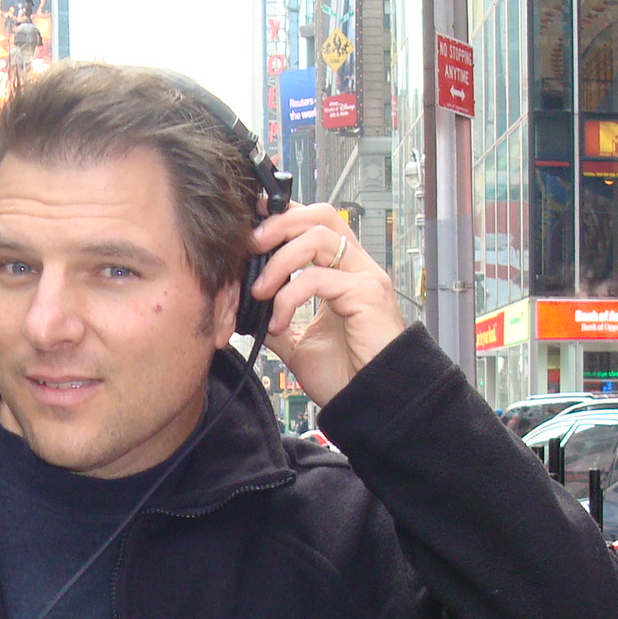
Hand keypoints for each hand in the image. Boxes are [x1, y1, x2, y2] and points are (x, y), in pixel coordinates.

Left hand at [249, 204, 406, 408]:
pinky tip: (278, 322)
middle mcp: (357, 267)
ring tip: (260, 290)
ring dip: (280, 259)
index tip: (252, 225)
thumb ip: (277, 319)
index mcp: (343, 272)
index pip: (315, 223)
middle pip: (320, 215)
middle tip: (251, 246)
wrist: (370, 403)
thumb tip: (247, 309)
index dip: (285, 215)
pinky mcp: (366, 293)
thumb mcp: (298, 343)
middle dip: (280, 223)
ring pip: (318, 236)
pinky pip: (318, 278)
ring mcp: (365, 276)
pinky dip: (289, 296)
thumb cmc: (347, 374)